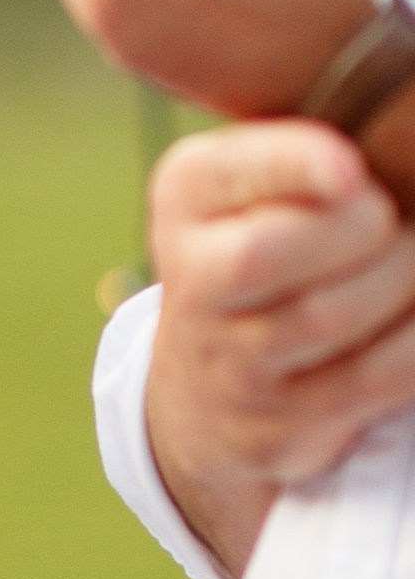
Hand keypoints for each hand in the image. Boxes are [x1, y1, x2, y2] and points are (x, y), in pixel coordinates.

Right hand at [142, 121, 414, 575]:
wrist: (207, 381)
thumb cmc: (263, 241)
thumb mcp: (254, 180)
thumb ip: (303, 154)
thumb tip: (377, 162)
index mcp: (186, 193)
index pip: (231, 174)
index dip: (297, 167)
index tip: (350, 172)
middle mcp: (192, 277)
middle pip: (270, 251)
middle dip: (360, 228)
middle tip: (389, 218)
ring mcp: (231, 360)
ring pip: (328, 316)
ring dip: (399, 282)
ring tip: (409, 261)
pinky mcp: (279, 423)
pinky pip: (373, 378)